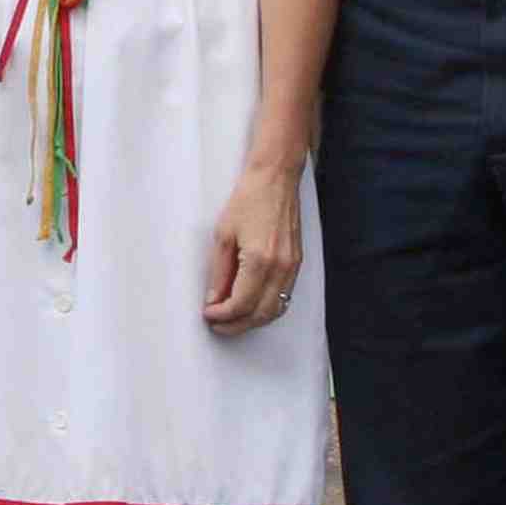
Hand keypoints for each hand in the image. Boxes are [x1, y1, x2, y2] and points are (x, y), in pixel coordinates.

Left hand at [202, 159, 303, 336]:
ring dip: (253, 320)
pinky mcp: (297, 264)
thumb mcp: (223, 234)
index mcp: (260, 261)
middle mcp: (281, 268)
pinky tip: (251, 307)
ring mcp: (292, 267)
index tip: (208, 314)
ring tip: (231, 320)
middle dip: (237, 325)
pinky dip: (267, 309)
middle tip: (217, 325)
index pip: (241, 303)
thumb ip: (219, 271)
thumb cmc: (248, 200)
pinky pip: (284, 297)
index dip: (223, 314)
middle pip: (260, 313)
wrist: (276, 180)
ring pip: (275, 310)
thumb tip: (214, 298)